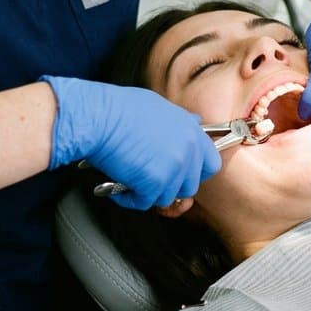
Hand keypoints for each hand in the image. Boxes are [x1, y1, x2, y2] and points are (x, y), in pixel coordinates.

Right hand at [43, 75, 221, 209]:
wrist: (100, 118)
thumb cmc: (120, 109)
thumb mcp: (159, 107)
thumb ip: (180, 121)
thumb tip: (194, 122)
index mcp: (191, 131)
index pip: (211, 163)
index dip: (196, 172)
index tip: (182, 174)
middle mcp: (188, 150)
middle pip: (189, 186)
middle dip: (170, 186)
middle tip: (151, 179)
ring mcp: (173, 169)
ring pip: (166, 197)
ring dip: (148, 192)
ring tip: (130, 179)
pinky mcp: (154, 184)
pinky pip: (144, 203)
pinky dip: (130, 198)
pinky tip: (118, 186)